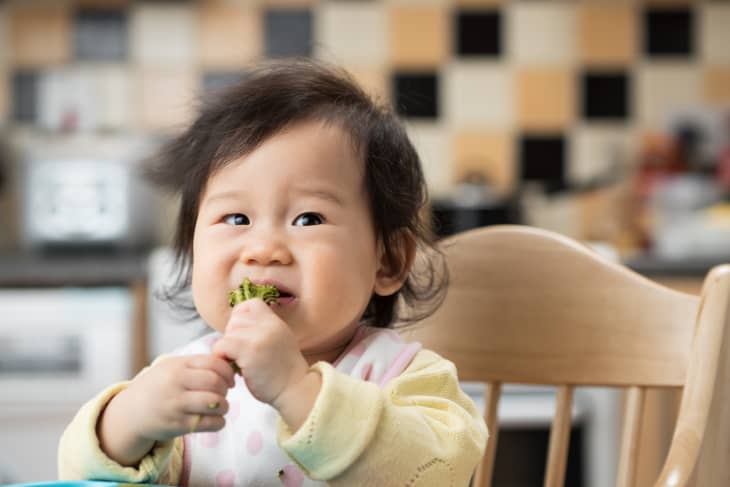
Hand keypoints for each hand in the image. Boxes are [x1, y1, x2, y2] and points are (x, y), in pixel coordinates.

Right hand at [97, 354, 234, 465]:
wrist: (132, 412)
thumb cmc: (159, 386)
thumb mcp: (172, 367)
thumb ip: (198, 364)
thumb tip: (230, 364)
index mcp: (178, 366)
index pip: (214, 363)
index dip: (228, 372)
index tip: (230, 379)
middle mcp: (176, 383)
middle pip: (216, 383)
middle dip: (226, 389)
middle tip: (224, 393)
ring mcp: (176, 405)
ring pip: (216, 403)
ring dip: (225, 406)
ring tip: (220, 406)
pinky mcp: (178, 425)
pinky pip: (210, 423)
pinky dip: (219, 422)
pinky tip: (215, 419)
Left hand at [212, 298, 309, 407]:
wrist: (296, 390)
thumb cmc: (283, 372)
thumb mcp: (279, 341)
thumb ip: (262, 330)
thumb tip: (233, 326)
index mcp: (275, 322)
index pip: (250, 304)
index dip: (241, 318)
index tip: (244, 336)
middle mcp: (269, 325)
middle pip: (235, 319)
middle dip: (233, 336)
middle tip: (242, 355)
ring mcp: (259, 336)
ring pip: (228, 333)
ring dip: (228, 349)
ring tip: (240, 363)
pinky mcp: (249, 351)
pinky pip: (222, 346)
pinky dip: (222, 358)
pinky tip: (234, 369)